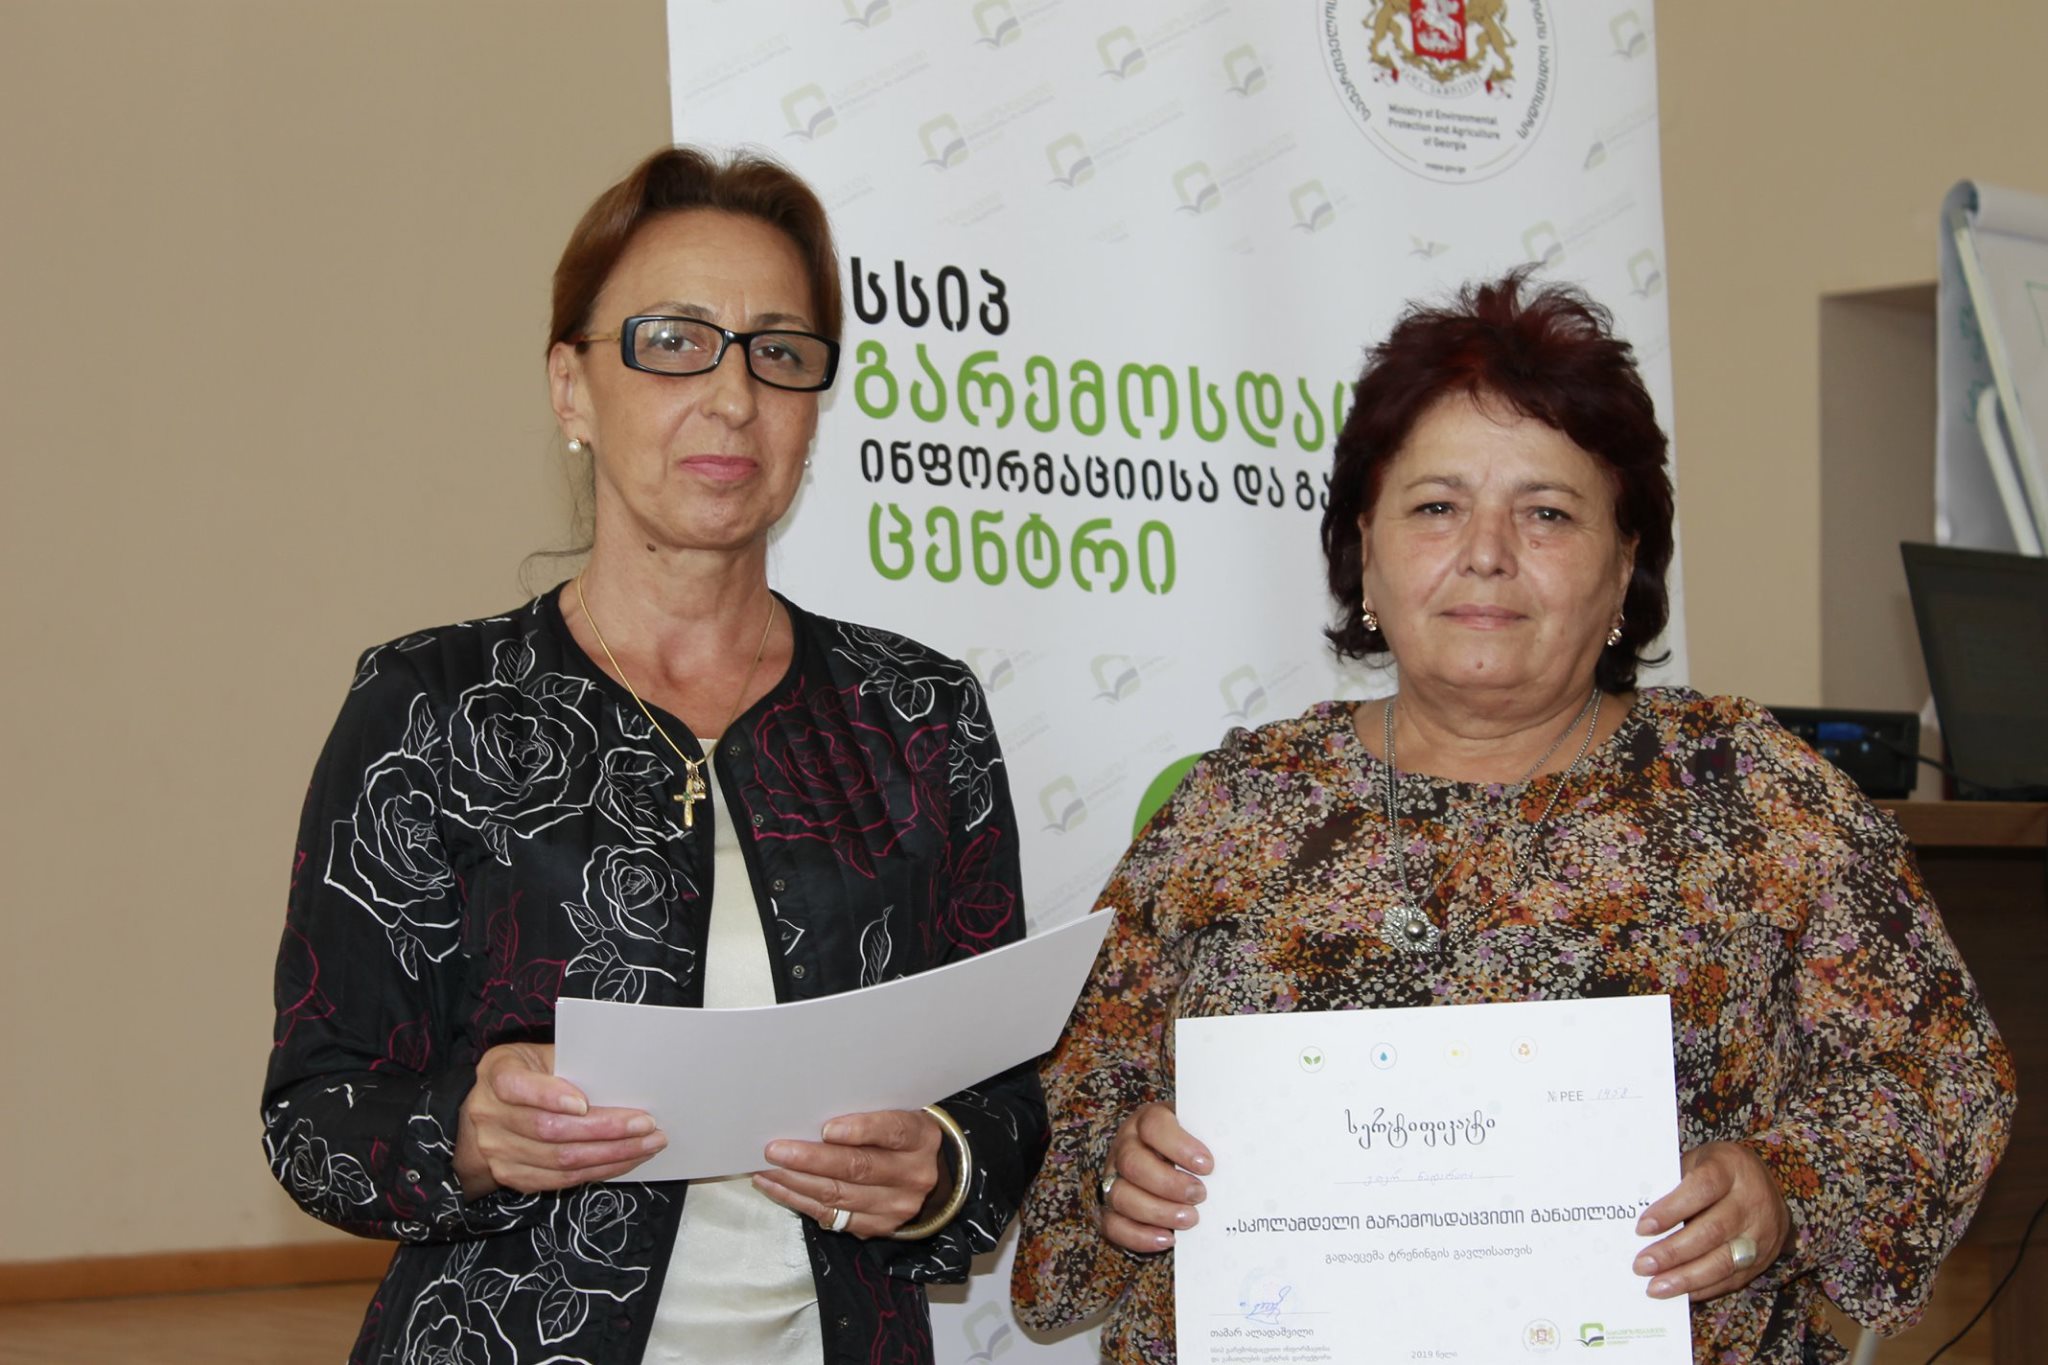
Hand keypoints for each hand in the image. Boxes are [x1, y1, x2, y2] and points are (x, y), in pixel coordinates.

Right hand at [453, 1042, 665, 1198]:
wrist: (489, 1111)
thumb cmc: (528, 1074)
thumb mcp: (539, 1055)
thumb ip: (571, 1063)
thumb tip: (621, 1072)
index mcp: (496, 1074)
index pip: (516, 1085)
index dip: (549, 1095)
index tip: (584, 1103)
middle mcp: (490, 1115)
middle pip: (549, 1129)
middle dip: (604, 1129)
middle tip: (646, 1124)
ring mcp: (498, 1150)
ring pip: (560, 1159)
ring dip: (611, 1154)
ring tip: (647, 1144)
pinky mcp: (512, 1176)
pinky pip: (561, 1180)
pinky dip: (598, 1170)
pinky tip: (625, 1159)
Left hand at [754, 1109, 944, 1238]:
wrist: (931, 1176)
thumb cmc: (900, 1136)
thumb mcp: (897, 1115)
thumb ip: (868, 1115)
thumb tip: (812, 1113)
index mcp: (921, 1138)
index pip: (893, 1132)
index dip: (860, 1130)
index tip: (826, 1128)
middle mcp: (913, 1175)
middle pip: (859, 1168)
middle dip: (812, 1159)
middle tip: (775, 1150)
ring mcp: (896, 1206)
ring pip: (839, 1195)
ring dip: (796, 1182)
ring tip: (766, 1169)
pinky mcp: (877, 1227)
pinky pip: (830, 1216)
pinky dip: (798, 1200)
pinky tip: (776, 1186)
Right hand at [1100, 1102, 1212, 1252]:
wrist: (1173, 1163)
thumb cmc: (1194, 1147)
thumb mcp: (1201, 1133)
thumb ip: (1215, 1140)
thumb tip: (1245, 1155)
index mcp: (1147, 1121)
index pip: (1153, 1125)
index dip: (1178, 1145)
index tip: (1207, 1165)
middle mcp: (1125, 1147)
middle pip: (1133, 1163)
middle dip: (1168, 1184)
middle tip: (1200, 1195)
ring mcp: (1114, 1178)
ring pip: (1121, 1195)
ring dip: (1157, 1211)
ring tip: (1190, 1219)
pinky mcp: (1109, 1207)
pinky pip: (1113, 1225)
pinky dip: (1139, 1235)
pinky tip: (1168, 1239)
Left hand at [1633, 1140, 1791, 1300]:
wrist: (1768, 1188)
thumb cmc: (1719, 1172)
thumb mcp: (1698, 1162)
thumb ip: (1673, 1183)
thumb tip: (1635, 1213)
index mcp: (1731, 1168)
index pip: (1701, 1188)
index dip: (1671, 1209)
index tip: (1642, 1227)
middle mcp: (1751, 1201)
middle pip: (1711, 1231)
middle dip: (1673, 1252)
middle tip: (1642, 1265)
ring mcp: (1760, 1233)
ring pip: (1723, 1261)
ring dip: (1686, 1278)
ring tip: (1655, 1287)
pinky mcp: (1762, 1259)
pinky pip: (1732, 1279)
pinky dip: (1702, 1288)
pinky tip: (1678, 1292)